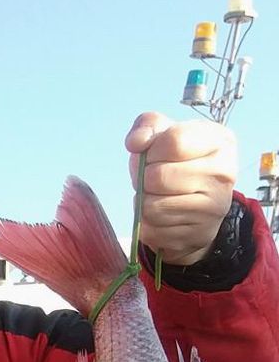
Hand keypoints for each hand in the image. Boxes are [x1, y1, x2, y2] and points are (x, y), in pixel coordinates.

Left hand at [125, 112, 235, 266]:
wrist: (194, 205)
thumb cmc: (175, 162)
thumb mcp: (164, 134)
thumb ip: (147, 126)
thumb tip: (136, 143)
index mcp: (221, 141)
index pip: (173, 141)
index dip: (151, 149)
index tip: (152, 154)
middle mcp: (225, 174)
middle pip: (158, 176)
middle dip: (144, 178)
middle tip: (151, 178)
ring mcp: (215, 208)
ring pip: (152, 207)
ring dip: (143, 202)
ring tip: (156, 195)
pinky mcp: (198, 235)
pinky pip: (151, 231)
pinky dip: (146, 224)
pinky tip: (160, 215)